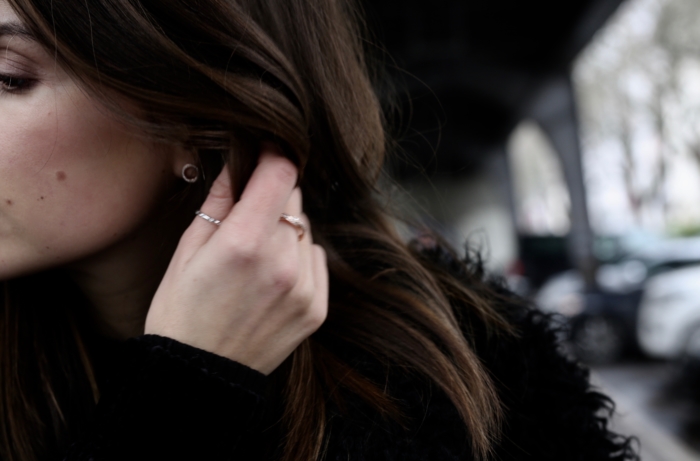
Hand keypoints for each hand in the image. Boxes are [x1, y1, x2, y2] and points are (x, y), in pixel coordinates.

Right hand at [145, 142, 328, 374]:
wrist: (199, 376)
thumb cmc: (181, 312)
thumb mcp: (187, 251)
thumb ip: (219, 201)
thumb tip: (238, 162)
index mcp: (243, 243)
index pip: (280, 174)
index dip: (273, 155)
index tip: (266, 151)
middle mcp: (281, 262)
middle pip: (294, 200)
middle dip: (273, 197)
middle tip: (247, 217)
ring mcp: (303, 287)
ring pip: (305, 230)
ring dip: (286, 230)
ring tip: (255, 257)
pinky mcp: (316, 308)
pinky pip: (316, 259)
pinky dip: (299, 258)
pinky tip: (271, 276)